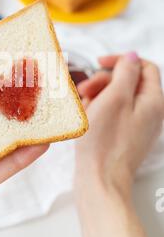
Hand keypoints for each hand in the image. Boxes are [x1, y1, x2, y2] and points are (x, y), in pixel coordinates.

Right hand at [75, 53, 163, 202]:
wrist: (100, 180)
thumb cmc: (105, 143)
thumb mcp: (114, 98)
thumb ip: (125, 72)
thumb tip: (132, 57)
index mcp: (153, 101)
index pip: (144, 67)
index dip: (122, 61)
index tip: (100, 63)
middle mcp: (149, 113)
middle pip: (128, 82)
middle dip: (104, 81)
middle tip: (85, 90)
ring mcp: (136, 125)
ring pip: (117, 98)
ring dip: (98, 96)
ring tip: (83, 108)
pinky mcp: (123, 136)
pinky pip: (111, 114)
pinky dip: (97, 111)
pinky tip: (85, 118)